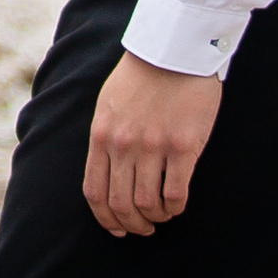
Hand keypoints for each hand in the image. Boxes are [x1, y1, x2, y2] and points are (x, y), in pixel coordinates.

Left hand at [83, 51, 221, 236]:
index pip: (95, 192)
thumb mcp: (108, 104)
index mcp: (102, 135)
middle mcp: (124, 145)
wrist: (174, 49)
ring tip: (162, 215)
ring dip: (156, 218)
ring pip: (148, 204)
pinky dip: (175, 207)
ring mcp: (153, 147)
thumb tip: (105, 173)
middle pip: (121, 204)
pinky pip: (176, 193)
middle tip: (144, 228)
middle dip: (132, 224)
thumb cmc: (141, 76)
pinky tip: (177, 203)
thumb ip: (105, 138)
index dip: (105, 218)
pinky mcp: (183, 146)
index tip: (117, 227)